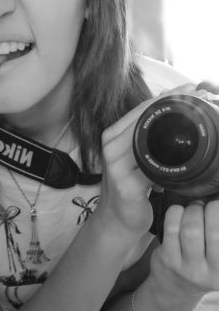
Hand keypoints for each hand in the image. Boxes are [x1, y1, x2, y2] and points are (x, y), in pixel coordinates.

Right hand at [96, 82, 202, 236]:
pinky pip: (153, 169)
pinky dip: (172, 164)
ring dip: (176, 128)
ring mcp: (116, 165)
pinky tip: (188, 161)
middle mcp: (111, 146)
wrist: (117, 222)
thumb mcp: (136, 159)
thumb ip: (148, 139)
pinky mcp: (126, 185)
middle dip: (172, 105)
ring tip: (197, 120)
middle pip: (145, 117)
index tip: (189, 88)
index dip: (167, 96)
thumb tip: (174, 115)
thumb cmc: (131, 189)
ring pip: (149, 138)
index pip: (142, 108)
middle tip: (198, 96)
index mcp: (113, 135)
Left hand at [151, 199, 218, 295]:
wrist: (175, 288)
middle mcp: (211, 273)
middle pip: (214, 234)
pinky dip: (175, 213)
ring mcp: (188, 268)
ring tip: (194, 207)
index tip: (218, 204)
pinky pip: (171, 229)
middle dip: (211, 210)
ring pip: (191, 230)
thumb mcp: (217, 257)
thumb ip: (217, 233)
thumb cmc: (203, 263)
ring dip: (193, 211)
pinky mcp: (168, 260)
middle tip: (208, 205)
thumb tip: (216, 200)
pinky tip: (178, 211)